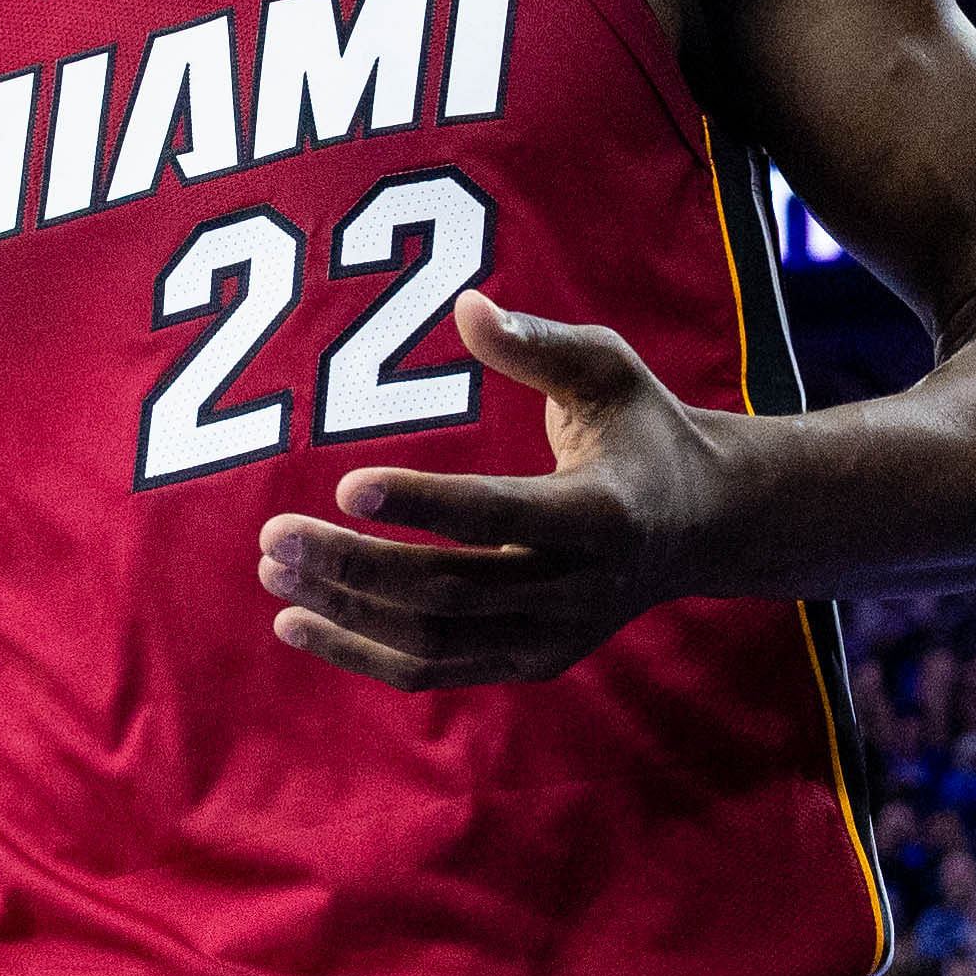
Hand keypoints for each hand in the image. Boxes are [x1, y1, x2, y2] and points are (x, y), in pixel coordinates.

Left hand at [254, 295, 732, 689]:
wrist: (703, 525)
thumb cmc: (642, 430)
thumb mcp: (608, 369)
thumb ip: (538, 343)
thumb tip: (464, 304)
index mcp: (603, 514)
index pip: (501, 516)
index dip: (425, 506)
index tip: (347, 487)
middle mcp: (580, 589)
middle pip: (450, 590)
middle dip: (354, 565)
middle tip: (272, 536)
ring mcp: (554, 637)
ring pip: (433, 640)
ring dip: (345, 610)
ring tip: (272, 570)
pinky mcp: (529, 662)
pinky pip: (434, 670)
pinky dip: (361, 652)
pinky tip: (296, 621)